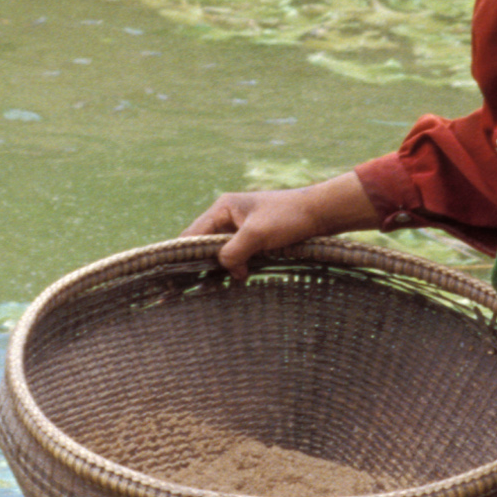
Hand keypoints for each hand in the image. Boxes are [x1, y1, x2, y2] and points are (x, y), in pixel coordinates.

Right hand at [185, 172, 376, 274]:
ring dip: (221, 266)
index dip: (183, 254)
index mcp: (223, 208)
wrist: (321, 212)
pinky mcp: (254, 237)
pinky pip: (237, 253)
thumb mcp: (258, 234)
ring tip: (211, 287)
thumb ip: (234, 251)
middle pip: (204, 242)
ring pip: (221, 250)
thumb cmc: (289, 217)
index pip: (193, 233)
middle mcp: (228, 216)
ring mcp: (240, 227)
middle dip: (200, 263)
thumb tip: (225, 269)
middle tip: (192, 287)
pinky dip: (235, 266)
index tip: (176, 275)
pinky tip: (238, 279)